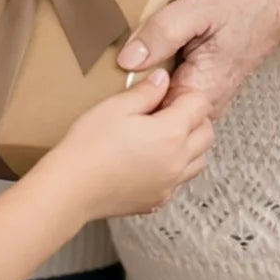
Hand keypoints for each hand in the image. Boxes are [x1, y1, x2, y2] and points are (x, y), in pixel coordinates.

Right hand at [41, 71, 214, 220]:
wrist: (72, 188)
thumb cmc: (90, 146)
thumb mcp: (117, 106)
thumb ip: (146, 91)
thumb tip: (162, 79)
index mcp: (171, 133)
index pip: (200, 106)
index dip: (186, 93)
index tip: (168, 91)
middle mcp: (178, 161)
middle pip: (207, 134)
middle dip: (194, 118)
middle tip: (168, 109)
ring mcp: (170, 184)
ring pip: (199, 160)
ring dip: (190, 144)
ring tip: (162, 135)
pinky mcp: (158, 200)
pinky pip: (179, 180)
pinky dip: (174, 167)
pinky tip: (149, 159)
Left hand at [116, 0, 279, 119]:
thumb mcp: (197, 7)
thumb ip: (162, 34)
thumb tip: (127, 61)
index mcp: (201, 89)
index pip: (154, 117)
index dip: (126, 103)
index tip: (105, 87)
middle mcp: (206, 101)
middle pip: (156, 115)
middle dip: (129, 102)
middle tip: (104, 77)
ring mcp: (207, 95)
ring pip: (164, 105)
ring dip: (141, 92)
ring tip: (116, 71)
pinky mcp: (206, 83)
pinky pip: (172, 92)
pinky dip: (155, 81)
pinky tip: (143, 62)